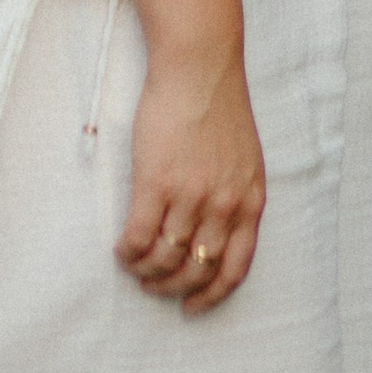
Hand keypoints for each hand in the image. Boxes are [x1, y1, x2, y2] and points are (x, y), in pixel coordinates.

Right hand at [117, 42, 265, 312]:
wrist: (199, 66)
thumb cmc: (218, 106)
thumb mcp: (245, 159)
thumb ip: (236, 195)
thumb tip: (215, 231)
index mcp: (249, 200)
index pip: (235, 268)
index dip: (211, 295)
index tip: (193, 306)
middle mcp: (223, 204)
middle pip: (197, 269)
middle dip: (172, 287)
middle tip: (154, 285)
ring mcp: (190, 195)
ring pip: (165, 258)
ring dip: (146, 270)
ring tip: (135, 265)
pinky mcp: (156, 183)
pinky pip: (138, 237)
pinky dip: (128, 252)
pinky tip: (122, 249)